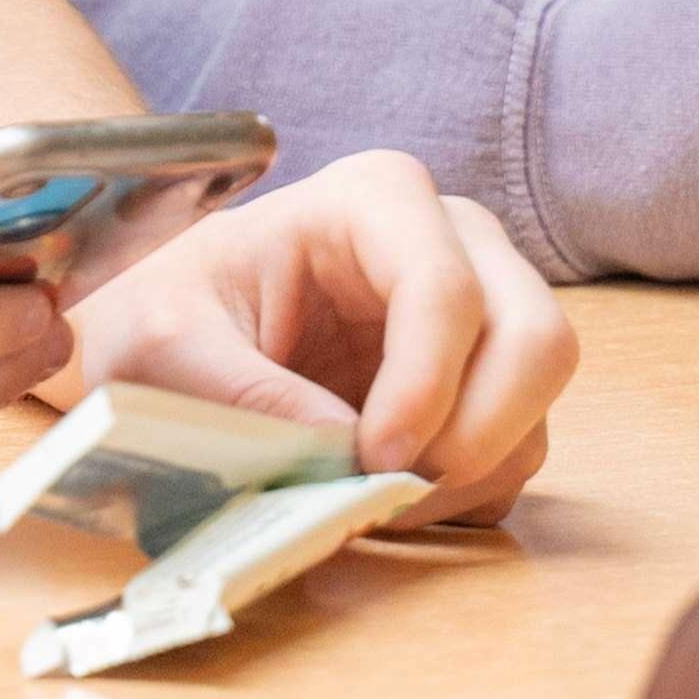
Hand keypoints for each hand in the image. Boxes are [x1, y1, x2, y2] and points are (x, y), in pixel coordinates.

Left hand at [64, 150, 573, 526]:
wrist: (162, 339)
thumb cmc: (160, 315)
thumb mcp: (165, 346)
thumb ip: (244, 392)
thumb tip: (344, 452)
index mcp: (374, 200)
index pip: (445, 288)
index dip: (425, 384)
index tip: (373, 456)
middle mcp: (455, 244)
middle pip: (538, 339)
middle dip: (477, 433)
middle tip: (391, 488)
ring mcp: (484, 314)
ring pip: (536, 406)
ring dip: (466, 475)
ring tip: (368, 498)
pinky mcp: (485, 385)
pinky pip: (518, 451)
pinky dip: (466, 493)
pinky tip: (387, 496)